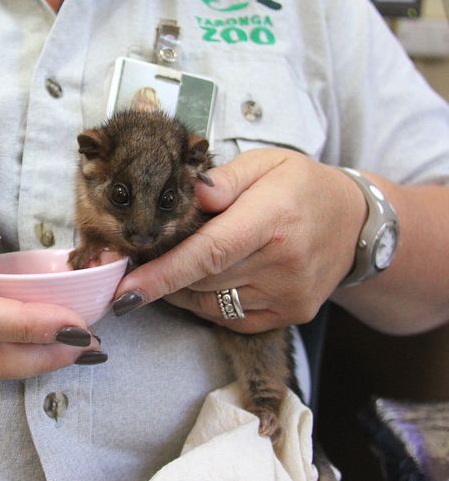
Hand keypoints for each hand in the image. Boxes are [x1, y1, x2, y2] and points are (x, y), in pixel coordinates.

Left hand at [110, 149, 365, 332]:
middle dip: (165, 270)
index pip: (209, 253)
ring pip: (209, 301)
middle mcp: (284, 263)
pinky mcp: (290, 315)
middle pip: (202, 279)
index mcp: (274, 218)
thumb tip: (186, 193)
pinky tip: (208, 277)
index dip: (163, 273)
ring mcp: (289, 295)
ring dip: (184, 285)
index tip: (124, 289)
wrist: (356, 224)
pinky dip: (206, 300)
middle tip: (148, 251)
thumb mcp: (265, 164)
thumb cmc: (302, 187)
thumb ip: (222, 179)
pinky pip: (228, 317)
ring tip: (185, 257)